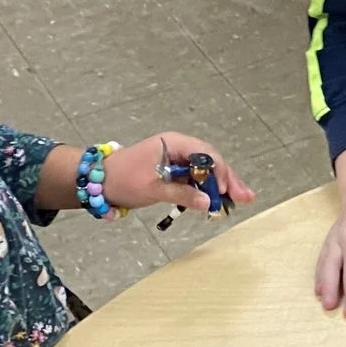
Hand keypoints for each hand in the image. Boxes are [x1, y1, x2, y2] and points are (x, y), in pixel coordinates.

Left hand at [101, 133, 253, 214]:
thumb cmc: (122, 179)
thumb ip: (181, 193)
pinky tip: (219, 200)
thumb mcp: (152, 188)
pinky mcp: (174, 171)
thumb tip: (208, 203)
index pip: (205, 154)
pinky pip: (196, 178)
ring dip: (221, 186)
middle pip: (211, 162)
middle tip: (246, 197)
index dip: (218, 172)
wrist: (99, 181)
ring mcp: (177, 159)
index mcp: (174, 143)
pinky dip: (207, 189)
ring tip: (239, 200)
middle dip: (228, 180)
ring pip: (206, 170)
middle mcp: (179, 148)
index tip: (225, 191)